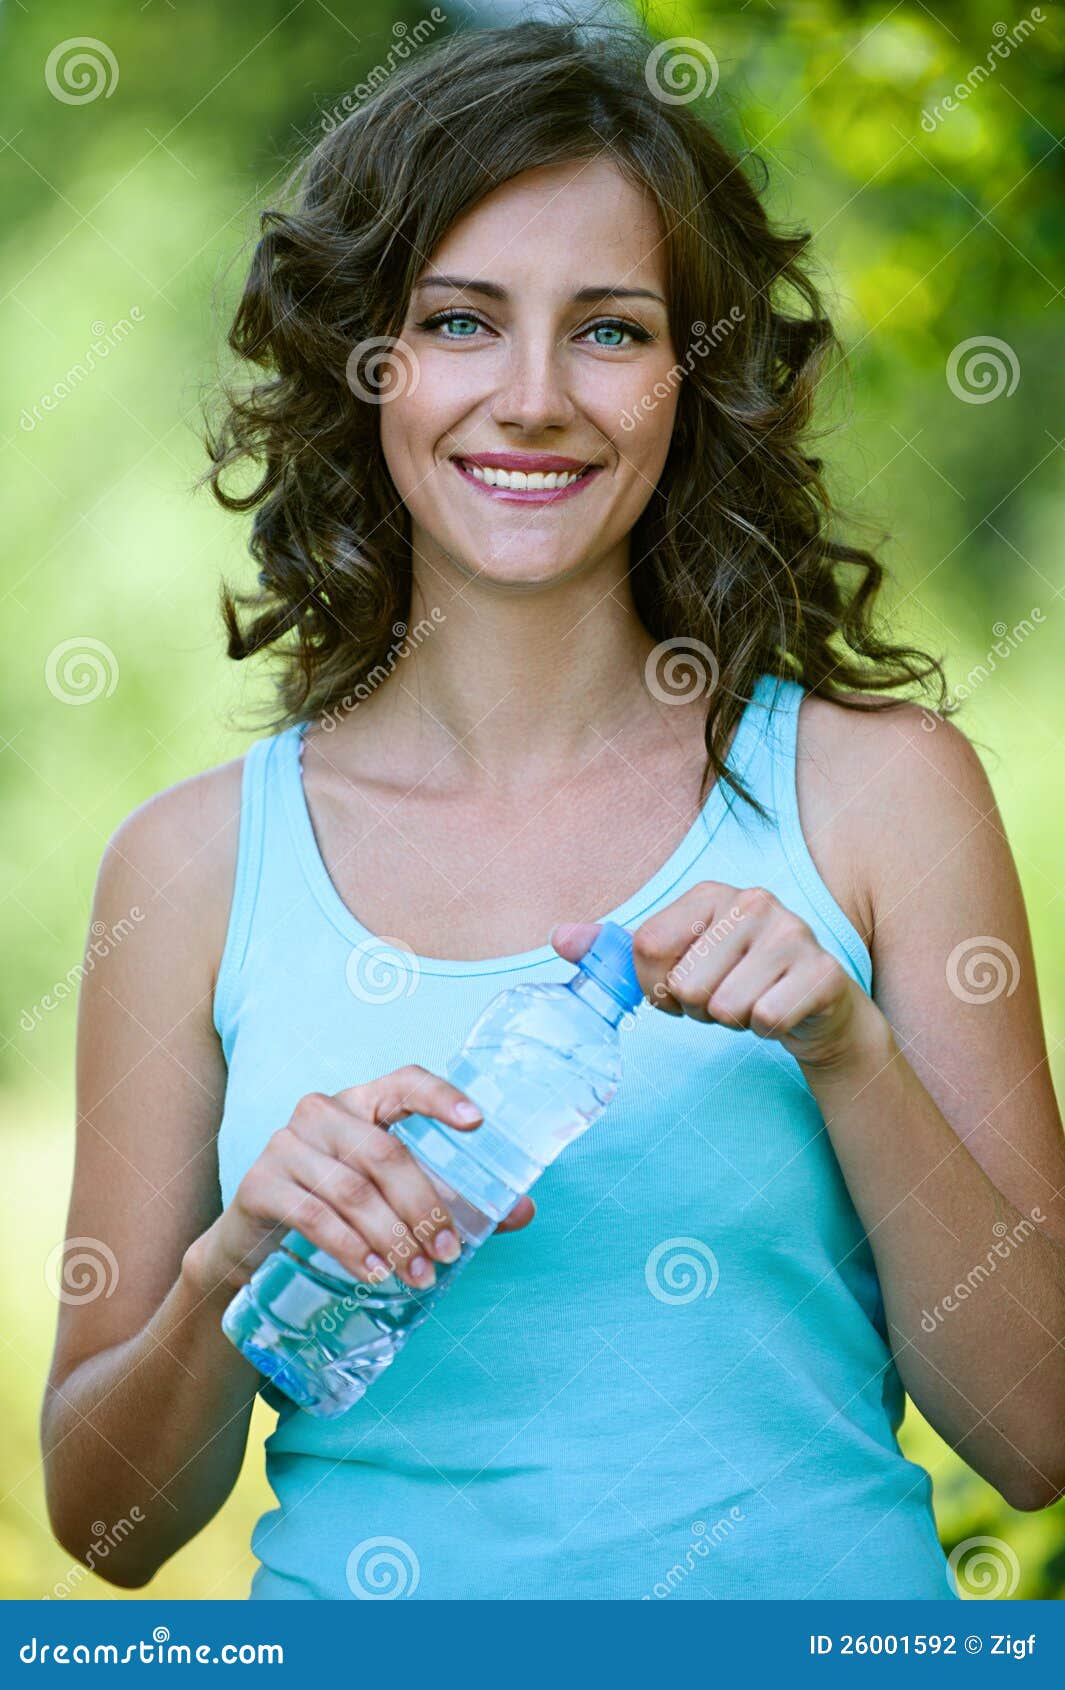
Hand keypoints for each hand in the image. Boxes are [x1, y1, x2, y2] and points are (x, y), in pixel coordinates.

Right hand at [184, 1065, 533, 1298]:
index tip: (477, 1122)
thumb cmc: (339, 1207)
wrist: (256, 1242)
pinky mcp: (260, 1183)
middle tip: (449, 1252)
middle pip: (385, 1153)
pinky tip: (374, 1274)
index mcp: (364, 1102)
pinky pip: (313, 1215)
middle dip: (424, 1206)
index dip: (441, 1097)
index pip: (405, 1083)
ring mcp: (287, 1144)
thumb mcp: (393, 1196)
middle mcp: (324, 1112)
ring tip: (419, 1275)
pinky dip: (350, 1248)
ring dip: (393, 1237)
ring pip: (352, 1190)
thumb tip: (524, 1211)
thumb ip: (454, 1199)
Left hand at [553, 884, 879, 1069]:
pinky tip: (780, 1012)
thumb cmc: (737, 978)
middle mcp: (753, 901)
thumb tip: (558, 938)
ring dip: (733, 1021)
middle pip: (684, 984)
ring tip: (753, 1002)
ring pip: (724, 1008)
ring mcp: (793, 933)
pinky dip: (767, 1030)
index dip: (657, 984)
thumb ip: (617, 950)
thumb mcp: (676, 960)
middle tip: (726, 995)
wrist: (817, 1007)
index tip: (684, 982)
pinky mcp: (823, 972)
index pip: (646, 948)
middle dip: (698, 1008)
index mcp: (709, 893)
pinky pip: (765, 1020)